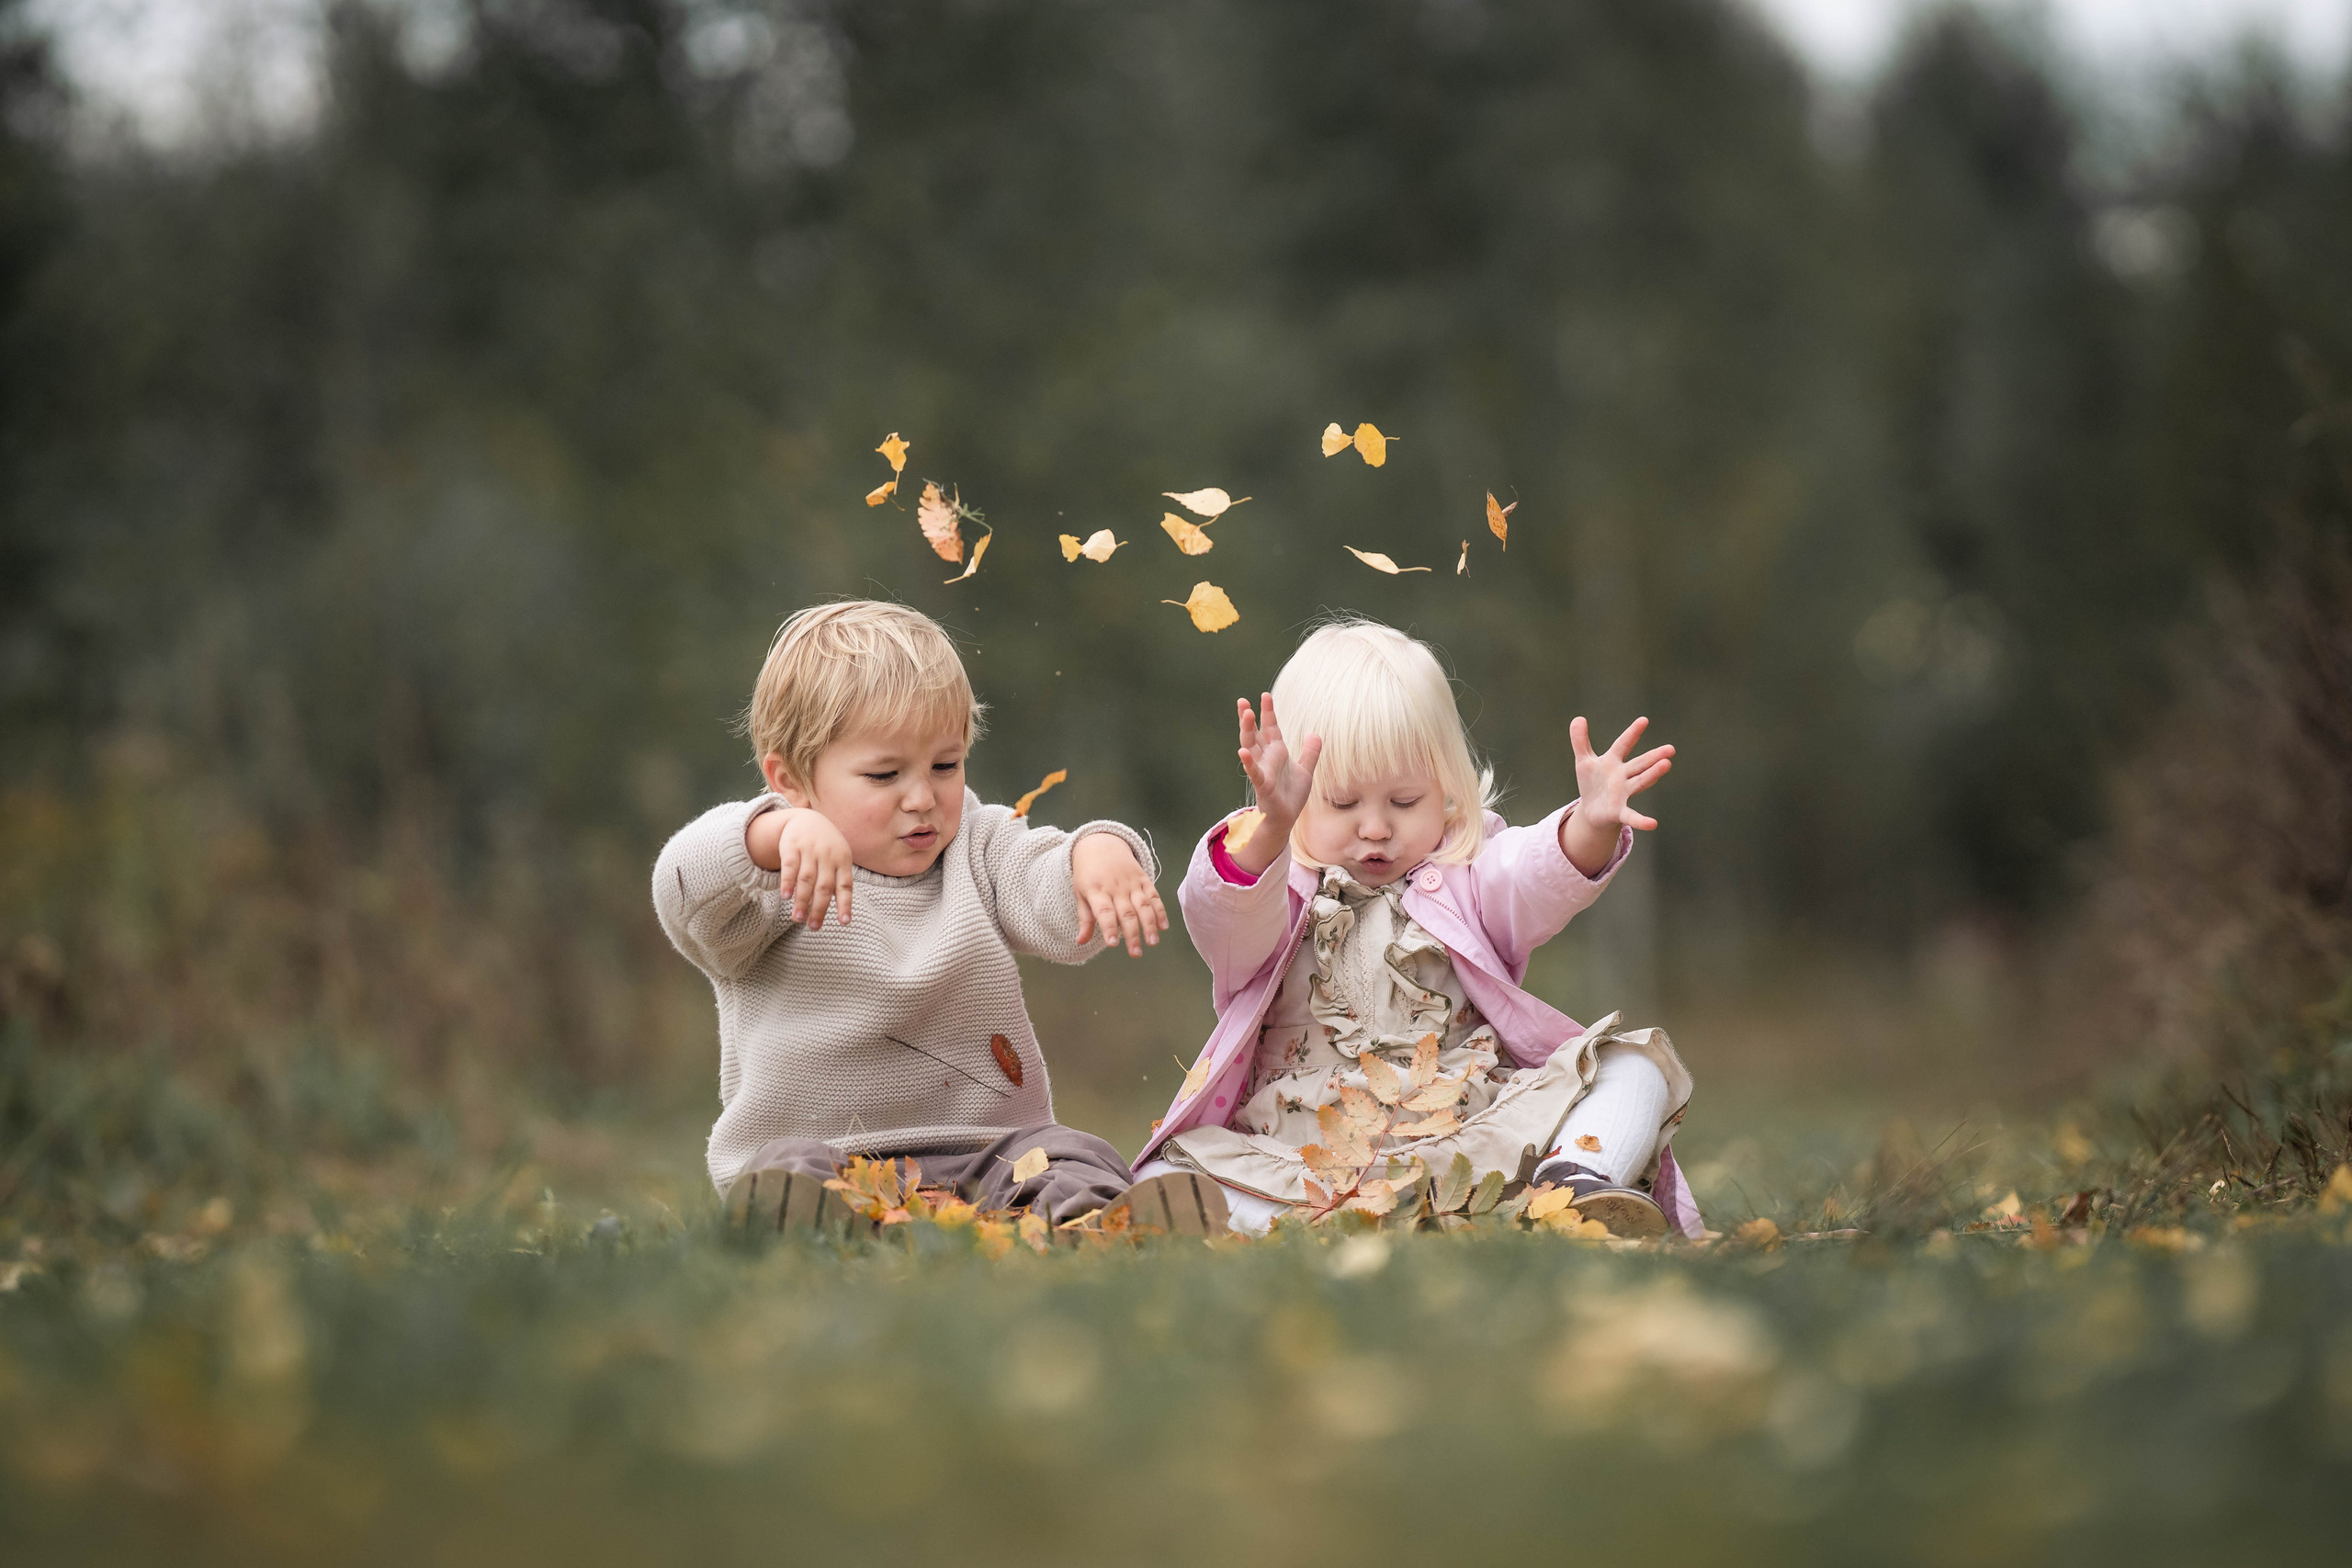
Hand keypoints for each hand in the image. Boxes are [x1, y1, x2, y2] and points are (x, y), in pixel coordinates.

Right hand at [758, 807, 855, 929]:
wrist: (807, 819)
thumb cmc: (826, 847)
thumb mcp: (838, 859)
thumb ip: (836, 883)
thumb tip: (831, 913)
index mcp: (842, 861)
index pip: (845, 885)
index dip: (845, 904)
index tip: (844, 922)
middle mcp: (827, 856)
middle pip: (824, 886)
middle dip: (819, 908)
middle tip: (813, 927)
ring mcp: (809, 850)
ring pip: (806, 879)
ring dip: (802, 900)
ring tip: (798, 919)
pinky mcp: (791, 846)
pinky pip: (790, 866)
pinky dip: (788, 882)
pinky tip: (786, 897)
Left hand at [1071, 833, 1168, 956]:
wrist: (1101, 844)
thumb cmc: (1088, 874)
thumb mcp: (1081, 893)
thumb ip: (1085, 918)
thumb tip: (1080, 942)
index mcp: (1097, 891)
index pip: (1104, 912)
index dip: (1109, 928)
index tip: (1113, 944)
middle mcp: (1116, 888)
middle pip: (1126, 913)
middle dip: (1132, 934)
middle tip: (1136, 953)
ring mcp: (1132, 883)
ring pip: (1143, 906)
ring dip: (1149, 925)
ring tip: (1153, 942)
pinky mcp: (1144, 879)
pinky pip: (1154, 896)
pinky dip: (1160, 911)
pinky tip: (1164, 926)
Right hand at [1233, 693, 1321, 871]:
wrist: (1287, 818)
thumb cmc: (1292, 795)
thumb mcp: (1306, 770)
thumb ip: (1310, 752)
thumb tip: (1315, 733)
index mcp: (1277, 753)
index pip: (1270, 728)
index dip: (1268, 712)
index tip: (1266, 695)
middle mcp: (1267, 759)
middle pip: (1255, 734)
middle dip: (1248, 718)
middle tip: (1242, 701)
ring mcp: (1262, 770)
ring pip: (1251, 747)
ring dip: (1247, 731)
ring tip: (1245, 714)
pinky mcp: (1263, 785)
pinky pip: (1254, 772)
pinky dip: (1248, 762)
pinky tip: (1242, 751)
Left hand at [1562, 715, 1674, 876]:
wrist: (1591, 811)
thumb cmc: (1592, 783)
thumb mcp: (1584, 761)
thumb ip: (1580, 741)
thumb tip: (1578, 718)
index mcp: (1613, 762)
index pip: (1623, 745)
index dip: (1632, 733)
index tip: (1644, 720)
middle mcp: (1623, 776)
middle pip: (1640, 764)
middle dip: (1654, 757)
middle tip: (1670, 749)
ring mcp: (1624, 793)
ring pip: (1640, 782)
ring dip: (1652, 775)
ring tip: (1666, 765)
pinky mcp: (1620, 811)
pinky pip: (1631, 816)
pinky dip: (1640, 820)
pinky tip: (1652, 824)